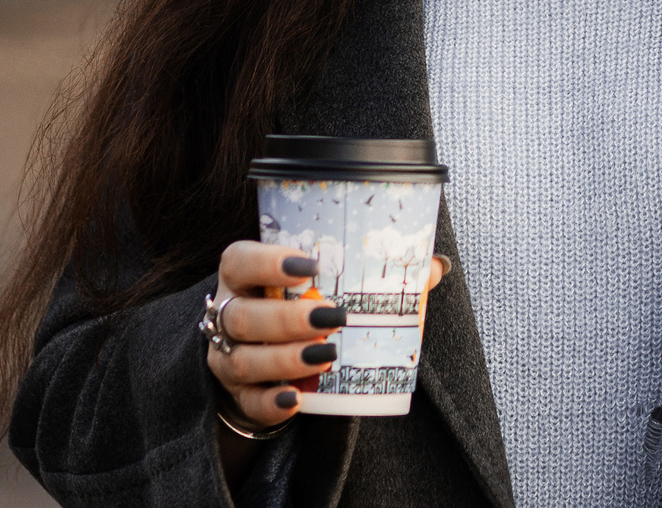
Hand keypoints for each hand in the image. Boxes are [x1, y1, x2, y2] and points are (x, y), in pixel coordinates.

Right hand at [205, 241, 448, 433]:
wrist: (271, 359)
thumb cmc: (302, 307)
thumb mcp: (325, 285)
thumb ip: (376, 273)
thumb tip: (434, 265)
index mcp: (244, 276)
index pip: (238, 260)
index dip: (266, 261)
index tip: (310, 266)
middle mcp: (227, 313)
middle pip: (243, 315)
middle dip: (286, 318)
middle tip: (332, 318)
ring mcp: (227, 358)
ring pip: (244, 359)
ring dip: (284, 359)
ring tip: (327, 356)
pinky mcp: (238, 396)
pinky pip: (249, 403)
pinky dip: (271, 402)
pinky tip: (295, 399)